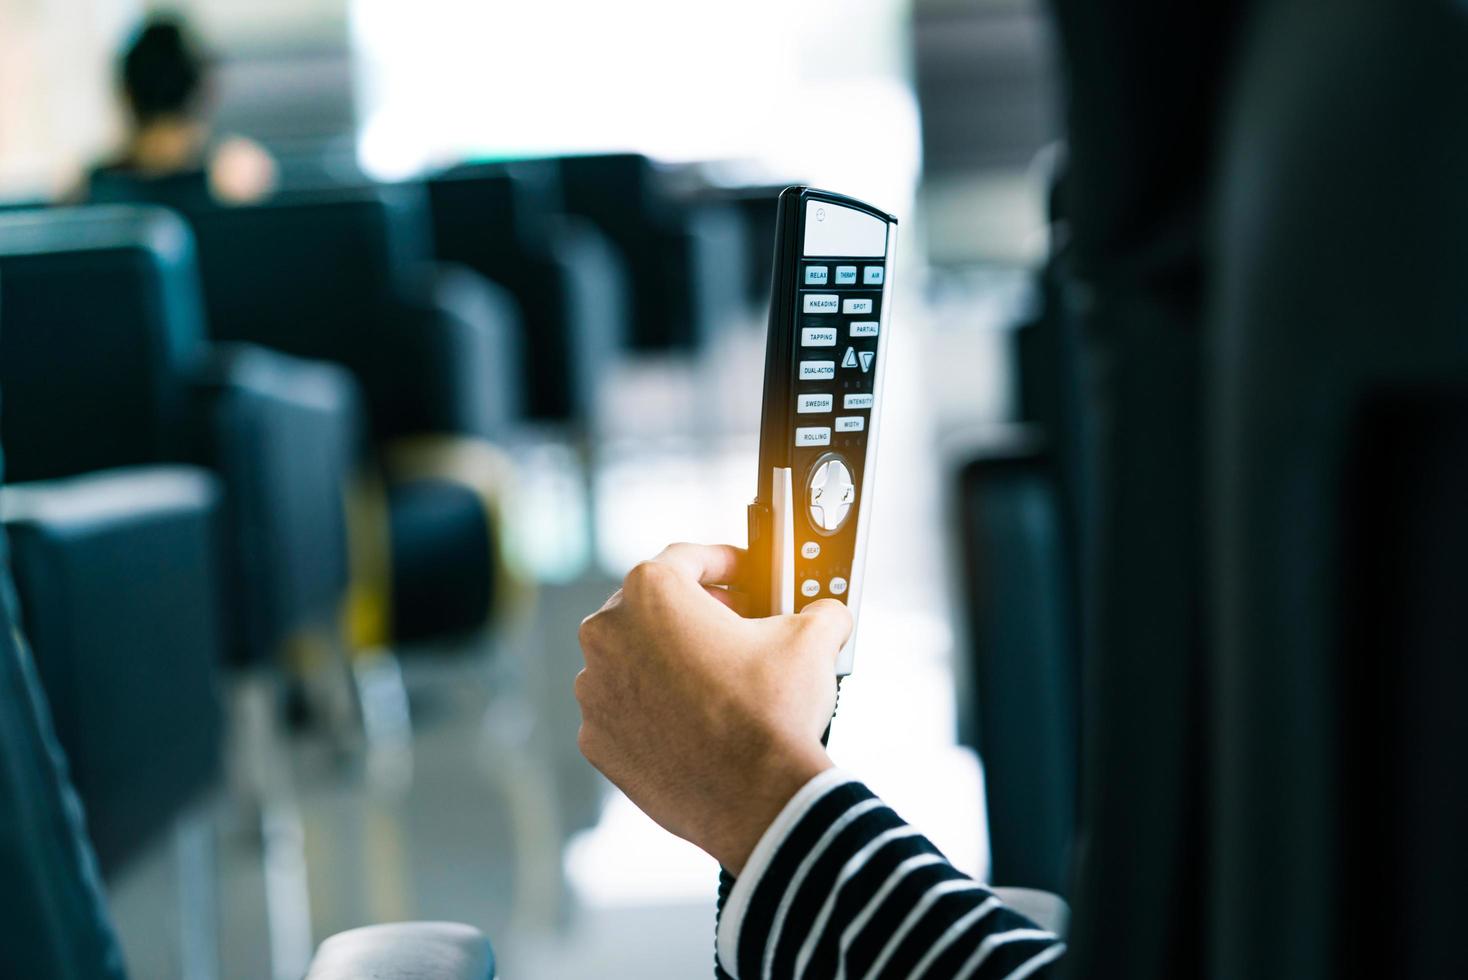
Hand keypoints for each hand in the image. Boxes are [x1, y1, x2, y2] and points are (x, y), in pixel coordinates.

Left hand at [575, 543, 851, 872]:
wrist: (757, 801)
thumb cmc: (773, 712)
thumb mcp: (810, 641)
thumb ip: (819, 611)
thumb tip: (830, 613)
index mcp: (651, 593)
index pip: (686, 557)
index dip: (724, 562)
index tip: (744, 574)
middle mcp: (608, 634)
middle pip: (652, 607)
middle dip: (695, 612)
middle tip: (735, 625)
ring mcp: (595, 690)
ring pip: (632, 659)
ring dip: (668, 661)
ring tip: (715, 680)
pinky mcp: (596, 740)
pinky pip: (624, 711)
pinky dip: (652, 710)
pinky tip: (693, 723)